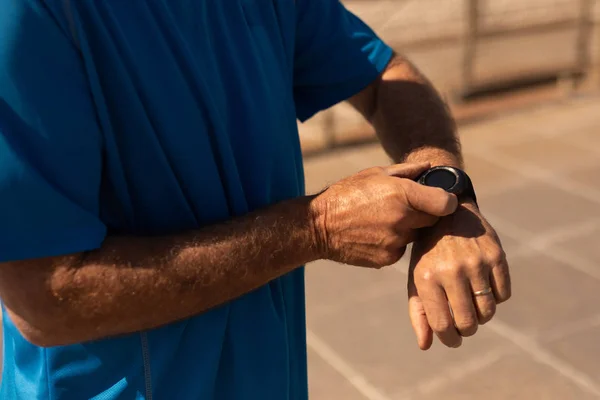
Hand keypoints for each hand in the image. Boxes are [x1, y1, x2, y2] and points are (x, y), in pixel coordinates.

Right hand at [311, 162, 457, 268]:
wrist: (319, 226)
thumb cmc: (346, 194)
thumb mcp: (374, 174)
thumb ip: (407, 171)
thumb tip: (430, 167)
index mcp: (402, 194)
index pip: (446, 203)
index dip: (446, 201)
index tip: (441, 200)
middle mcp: (403, 220)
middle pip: (433, 221)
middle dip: (426, 214)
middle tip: (408, 208)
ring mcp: (396, 242)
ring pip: (416, 236)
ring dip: (408, 228)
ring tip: (384, 220)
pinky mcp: (388, 258)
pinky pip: (401, 249)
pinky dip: (395, 242)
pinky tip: (376, 234)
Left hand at [407, 202, 510, 349]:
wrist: (447, 213)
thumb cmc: (428, 253)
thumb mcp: (416, 278)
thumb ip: (419, 312)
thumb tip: (426, 345)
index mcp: (427, 277)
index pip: (442, 324)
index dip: (449, 338)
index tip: (452, 338)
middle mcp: (451, 270)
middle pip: (469, 322)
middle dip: (466, 329)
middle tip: (463, 321)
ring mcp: (475, 262)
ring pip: (488, 312)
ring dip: (482, 315)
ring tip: (472, 303)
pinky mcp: (496, 255)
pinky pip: (504, 294)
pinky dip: (496, 297)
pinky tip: (484, 285)